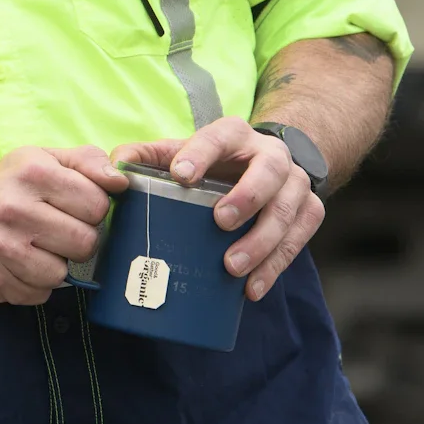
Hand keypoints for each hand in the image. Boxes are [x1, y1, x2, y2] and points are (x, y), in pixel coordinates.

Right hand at [0, 146, 127, 304]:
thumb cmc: (5, 187)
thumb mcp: (42, 159)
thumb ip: (87, 162)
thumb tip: (121, 182)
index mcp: (33, 173)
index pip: (97, 204)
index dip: (93, 209)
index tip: (76, 207)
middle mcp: (14, 209)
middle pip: (85, 243)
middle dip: (79, 240)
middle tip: (60, 231)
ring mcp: (0, 248)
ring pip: (63, 274)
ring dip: (57, 264)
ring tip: (38, 247)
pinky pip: (39, 294)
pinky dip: (36, 284)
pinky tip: (21, 264)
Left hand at [113, 116, 323, 302]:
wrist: (268, 164)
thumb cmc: (214, 164)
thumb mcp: (182, 152)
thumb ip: (145, 157)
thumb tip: (113, 167)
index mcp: (235, 135)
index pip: (220, 136)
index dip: (201, 154)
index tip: (180, 176)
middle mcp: (271, 154)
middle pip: (269, 170)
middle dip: (247, 197)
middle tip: (220, 222)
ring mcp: (296, 183)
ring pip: (289, 209)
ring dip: (262, 241)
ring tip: (232, 268)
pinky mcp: (310, 211)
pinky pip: (299, 239)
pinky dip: (277, 265)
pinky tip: (252, 288)